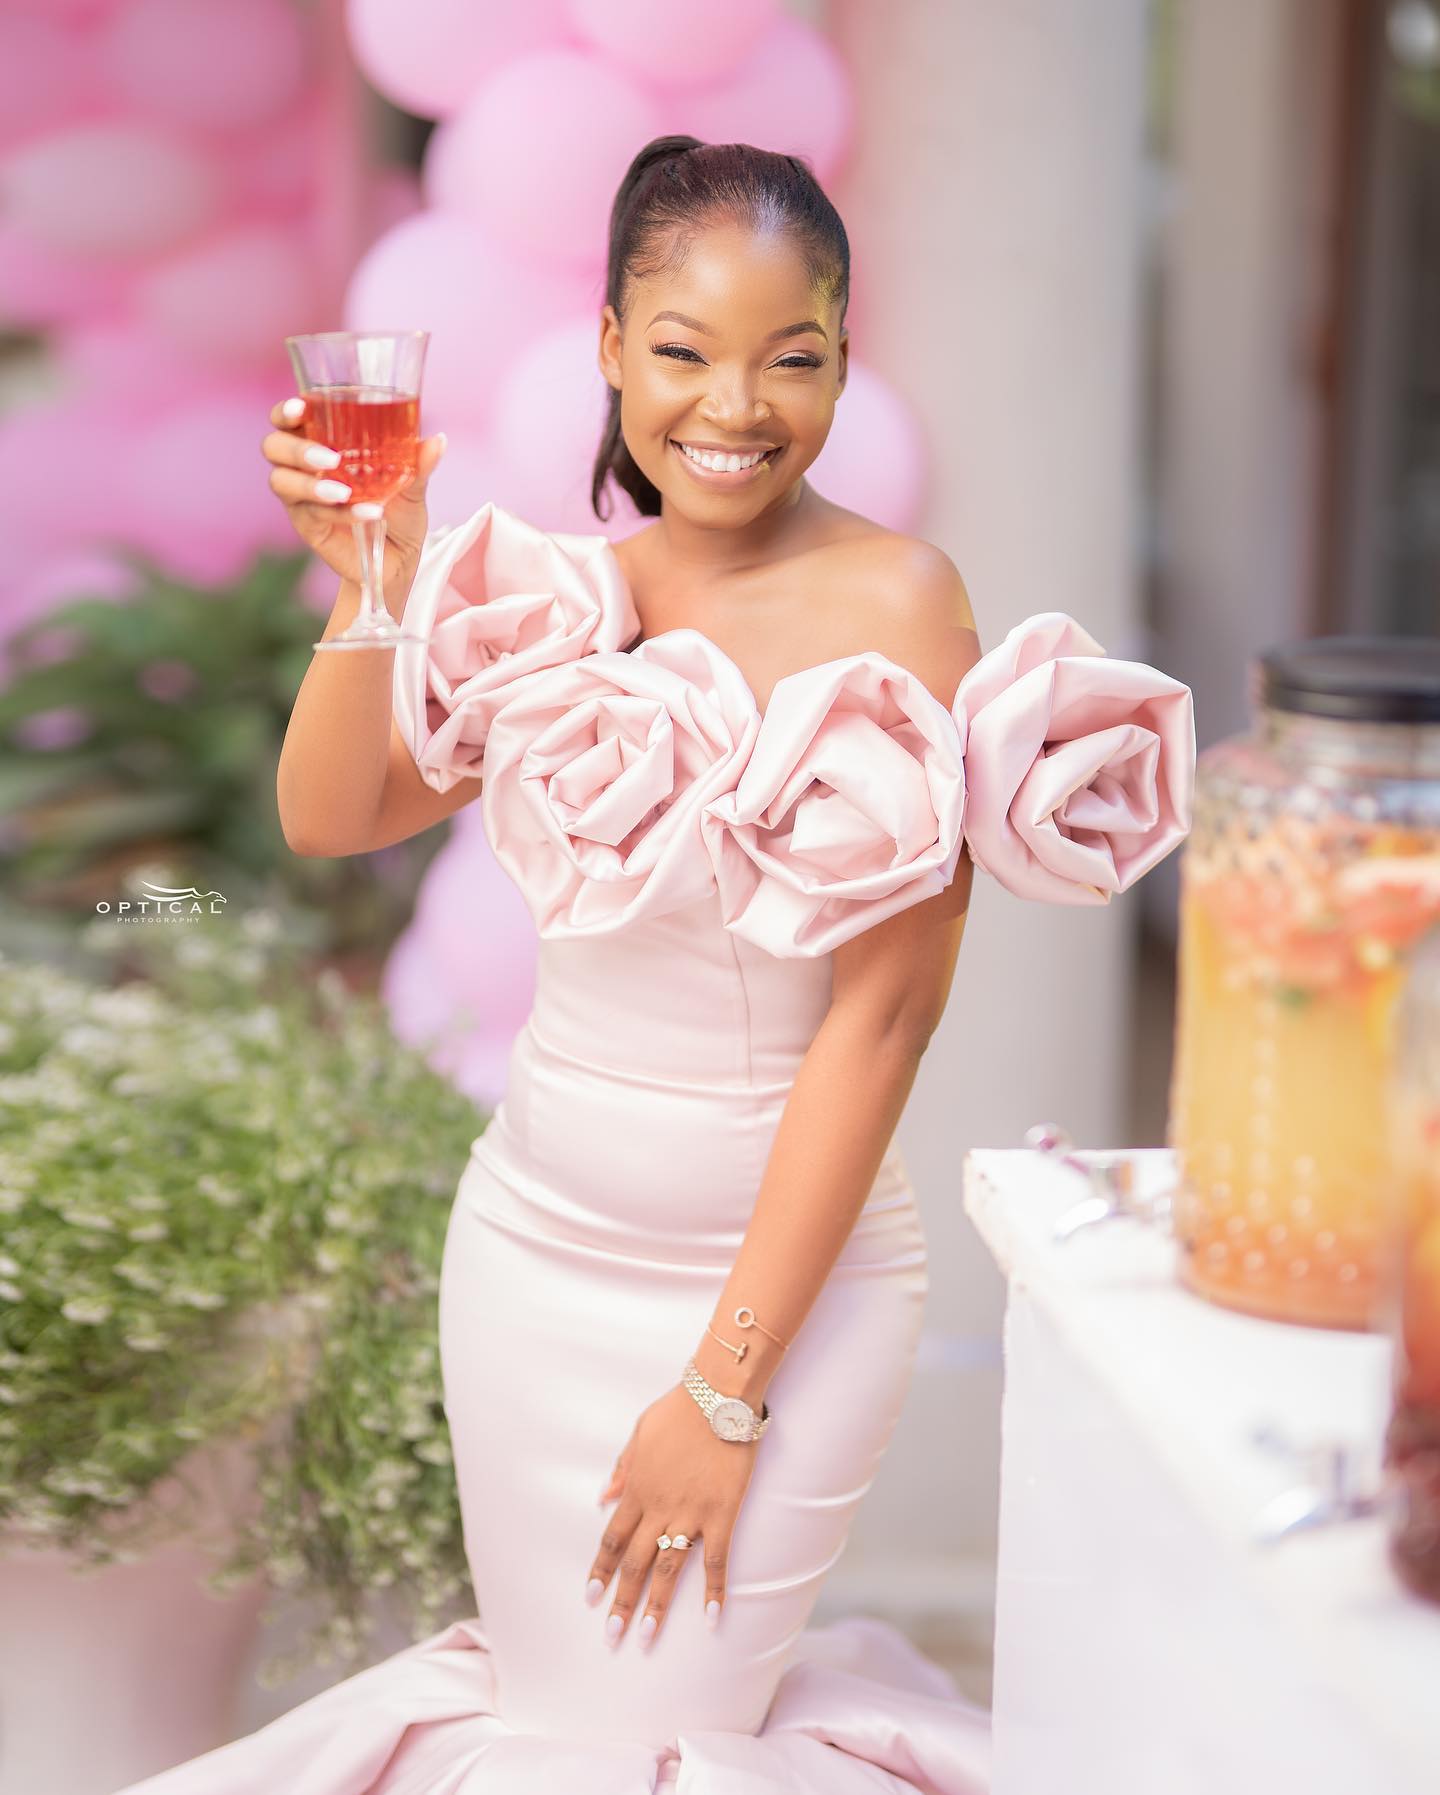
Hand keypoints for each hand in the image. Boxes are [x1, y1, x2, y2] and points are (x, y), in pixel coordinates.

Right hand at [260, 394, 446, 607]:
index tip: (300, 408)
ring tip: (344, 492)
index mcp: (322, 441)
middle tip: (331, 459)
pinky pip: (312, 514)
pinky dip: (341, 513)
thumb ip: (418, 463)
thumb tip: (437, 441)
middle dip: (296, 449)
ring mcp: (302, 497)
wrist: (400, 558)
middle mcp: (304, 466)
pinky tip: (368, 513)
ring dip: (310, 485)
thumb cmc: (399, 511)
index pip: (288, 419)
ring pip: (282, 481)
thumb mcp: (412, 485)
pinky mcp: (308, 525)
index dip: (285, 411)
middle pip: (274, 447)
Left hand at [584, 1382, 759, 1649]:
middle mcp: (658, 1508)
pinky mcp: (721, 1514)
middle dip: (621, 1602)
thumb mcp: (640, 1433)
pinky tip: (713, 1618)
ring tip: (646, 1637)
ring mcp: (690, 1514)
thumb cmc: (679, 1410)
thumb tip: (604, 1496)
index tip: (591, 1598)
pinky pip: (716, 1561)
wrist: (718, 1396)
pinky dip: (714, 1591)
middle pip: (634, 1563)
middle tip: (612, 1636)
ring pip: (668, 1570)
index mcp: (637, 1489)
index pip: (612, 1539)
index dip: (600, 1570)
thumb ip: (623, 1468)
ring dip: (656, 1606)